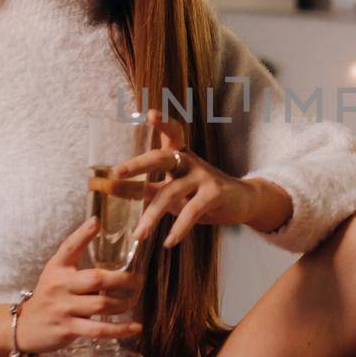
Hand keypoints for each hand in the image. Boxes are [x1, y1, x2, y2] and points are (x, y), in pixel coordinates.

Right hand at [14, 215, 142, 355]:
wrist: (25, 328)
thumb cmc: (49, 296)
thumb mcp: (56, 272)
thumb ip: (75, 255)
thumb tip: (97, 227)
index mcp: (57, 268)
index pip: (69, 248)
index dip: (82, 234)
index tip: (97, 222)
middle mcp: (59, 286)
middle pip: (96, 279)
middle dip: (123, 280)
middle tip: (138, 280)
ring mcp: (63, 309)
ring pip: (101, 304)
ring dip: (123, 303)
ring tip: (134, 300)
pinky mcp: (68, 329)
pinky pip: (98, 329)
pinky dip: (120, 329)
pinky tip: (136, 327)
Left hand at [112, 108, 292, 248]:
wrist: (241, 202)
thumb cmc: (200, 194)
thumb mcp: (173, 190)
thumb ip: (148, 189)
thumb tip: (114, 190)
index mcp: (178, 156)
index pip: (170, 133)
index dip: (161, 122)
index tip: (149, 114)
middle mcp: (189, 161)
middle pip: (161, 157)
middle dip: (138, 164)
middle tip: (116, 172)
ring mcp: (203, 175)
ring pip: (171, 192)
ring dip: (152, 216)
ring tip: (139, 234)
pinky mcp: (214, 193)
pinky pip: (192, 211)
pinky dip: (179, 228)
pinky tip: (169, 242)